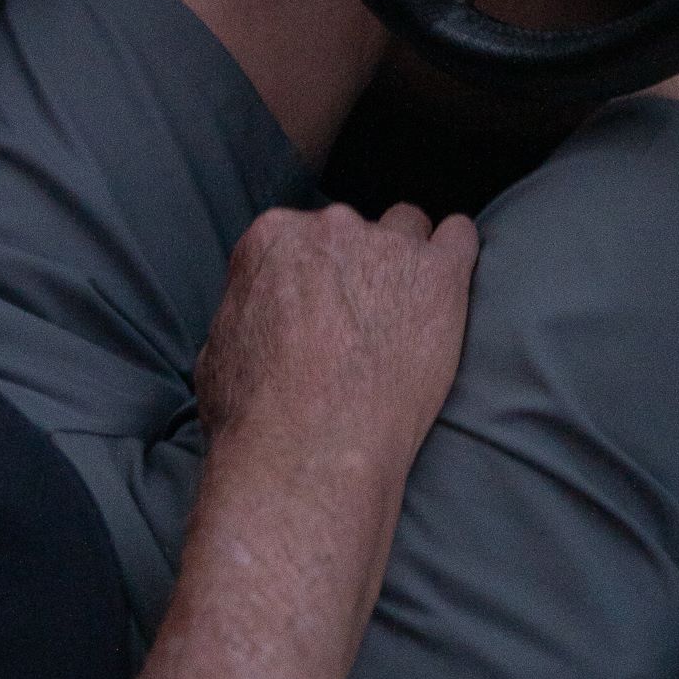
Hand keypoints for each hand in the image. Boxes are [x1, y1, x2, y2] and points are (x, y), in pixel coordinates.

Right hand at [198, 199, 479, 514]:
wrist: (308, 450)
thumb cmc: (255, 416)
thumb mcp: (218, 352)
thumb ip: (245, 314)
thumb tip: (253, 320)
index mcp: (272, 238)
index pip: (302, 234)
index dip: (314, 276)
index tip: (322, 309)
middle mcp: (330, 228)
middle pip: (355, 230)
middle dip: (358, 268)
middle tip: (361, 323)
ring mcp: (387, 245)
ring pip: (409, 229)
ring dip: (408, 261)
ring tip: (408, 313)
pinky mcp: (438, 274)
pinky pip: (460, 237)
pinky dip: (456, 256)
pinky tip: (448, 292)